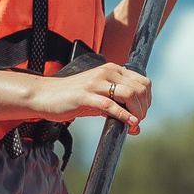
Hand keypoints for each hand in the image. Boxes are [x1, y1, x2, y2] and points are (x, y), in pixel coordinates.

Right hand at [22, 61, 152, 133]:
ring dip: (137, 112)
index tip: (141, 114)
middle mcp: (107, 72)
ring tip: (134, 124)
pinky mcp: (85, 95)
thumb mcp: (99, 96)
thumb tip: (135, 123)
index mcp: (113, 70)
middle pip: (140, 88)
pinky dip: (123, 115)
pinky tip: (129, 124)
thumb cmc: (73, 97)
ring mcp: (96, 83)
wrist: (45, 95)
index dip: (147, 100)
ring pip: (129, 94)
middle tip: (138, 122)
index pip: (143, 82)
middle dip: (144, 108)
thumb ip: (116, 104)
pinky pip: (110, 105)